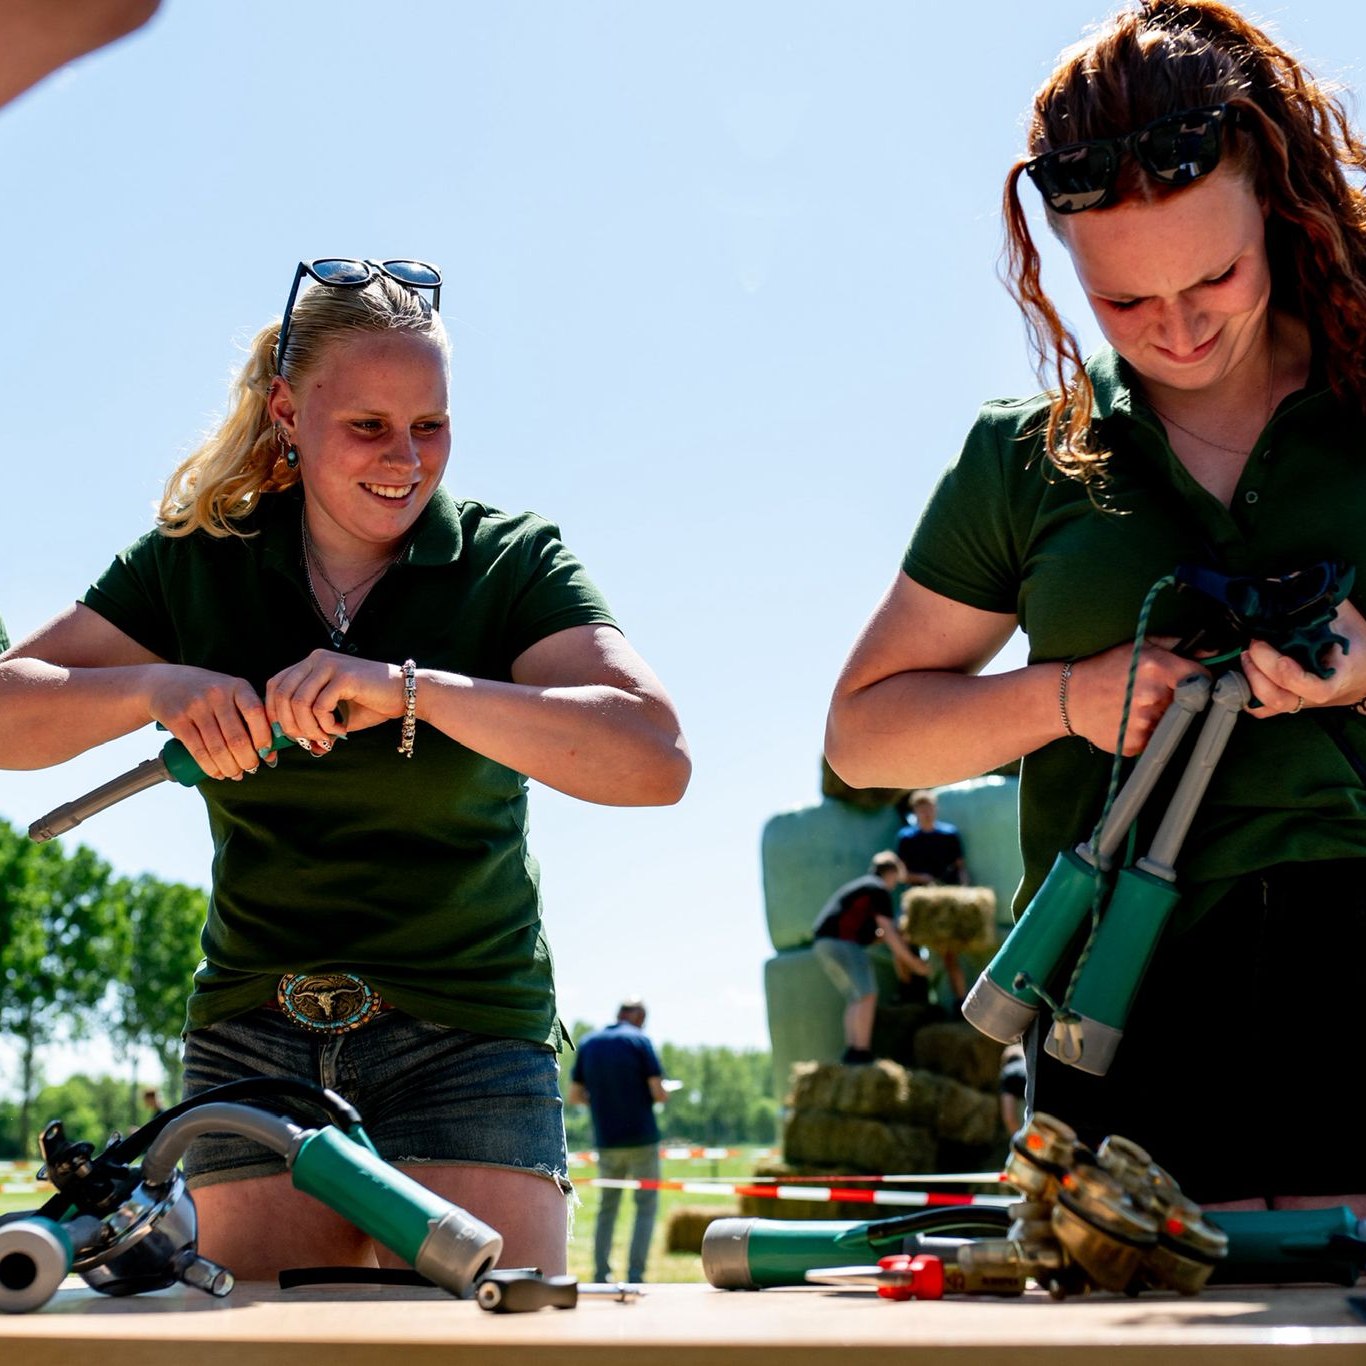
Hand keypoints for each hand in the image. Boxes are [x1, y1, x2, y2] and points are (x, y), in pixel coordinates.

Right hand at [146, 666, 271, 779]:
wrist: (164, 682)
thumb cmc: (209, 693)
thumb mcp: (232, 693)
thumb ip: (250, 716)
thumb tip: (272, 754)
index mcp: (237, 686)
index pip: (256, 713)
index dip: (264, 738)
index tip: (267, 754)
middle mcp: (217, 694)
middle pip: (237, 738)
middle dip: (247, 760)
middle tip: (251, 769)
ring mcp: (195, 707)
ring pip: (218, 748)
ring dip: (230, 768)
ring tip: (235, 774)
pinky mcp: (177, 720)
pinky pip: (198, 751)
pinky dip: (211, 768)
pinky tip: (217, 773)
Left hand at [266, 649, 406, 750]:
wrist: (409, 695)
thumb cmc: (372, 705)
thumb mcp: (334, 714)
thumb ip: (310, 722)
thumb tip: (287, 743)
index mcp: (311, 663)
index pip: (275, 685)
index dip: (274, 712)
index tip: (286, 734)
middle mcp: (317, 659)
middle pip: (283, 695)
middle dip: (290, 725)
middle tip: (310, 740)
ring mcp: (330, 665)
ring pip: (298, 702)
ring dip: (310, 728)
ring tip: (328, 736)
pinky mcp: (344, 676)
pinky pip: (319, 706)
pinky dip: (326, 725)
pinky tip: (342, 729)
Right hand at [1066, 637, 1209, 755]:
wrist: (1068, 697)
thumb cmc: (1104, 667)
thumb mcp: (1138, 645)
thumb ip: (1177, 645)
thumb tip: (1213, 649)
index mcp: (1158, 669)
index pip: (1203, 677)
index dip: (1198, 678)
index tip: (1189, 681)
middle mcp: (1154, 697)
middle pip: (1189, 702)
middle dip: (1178, 697)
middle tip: (1153, 692)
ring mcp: (1145, 724)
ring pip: (1172, 723)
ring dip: (1162, 716)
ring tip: (1136, 706)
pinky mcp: (1136, 743)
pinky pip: (1155, 739)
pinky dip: (1147, 732)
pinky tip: (1128, 720)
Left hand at [1242, 598, 1365, 717]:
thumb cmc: (1357, 644)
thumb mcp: (1343, 618)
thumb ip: (1317, 602)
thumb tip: (1283, 581)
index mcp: (1335, 678)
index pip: (1309, 686)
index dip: (1286, 672)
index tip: (1270, 650)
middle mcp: (1313, 695)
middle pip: (1278, 696)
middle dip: (1258, 669)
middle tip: (1253, 643)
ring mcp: (1299, 701)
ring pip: (1267, 706)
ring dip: (1250, 680)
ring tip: (1247, 655)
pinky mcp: (1288, 703)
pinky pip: (1262, 709)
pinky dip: (1248, 693)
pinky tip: (1244, 672)